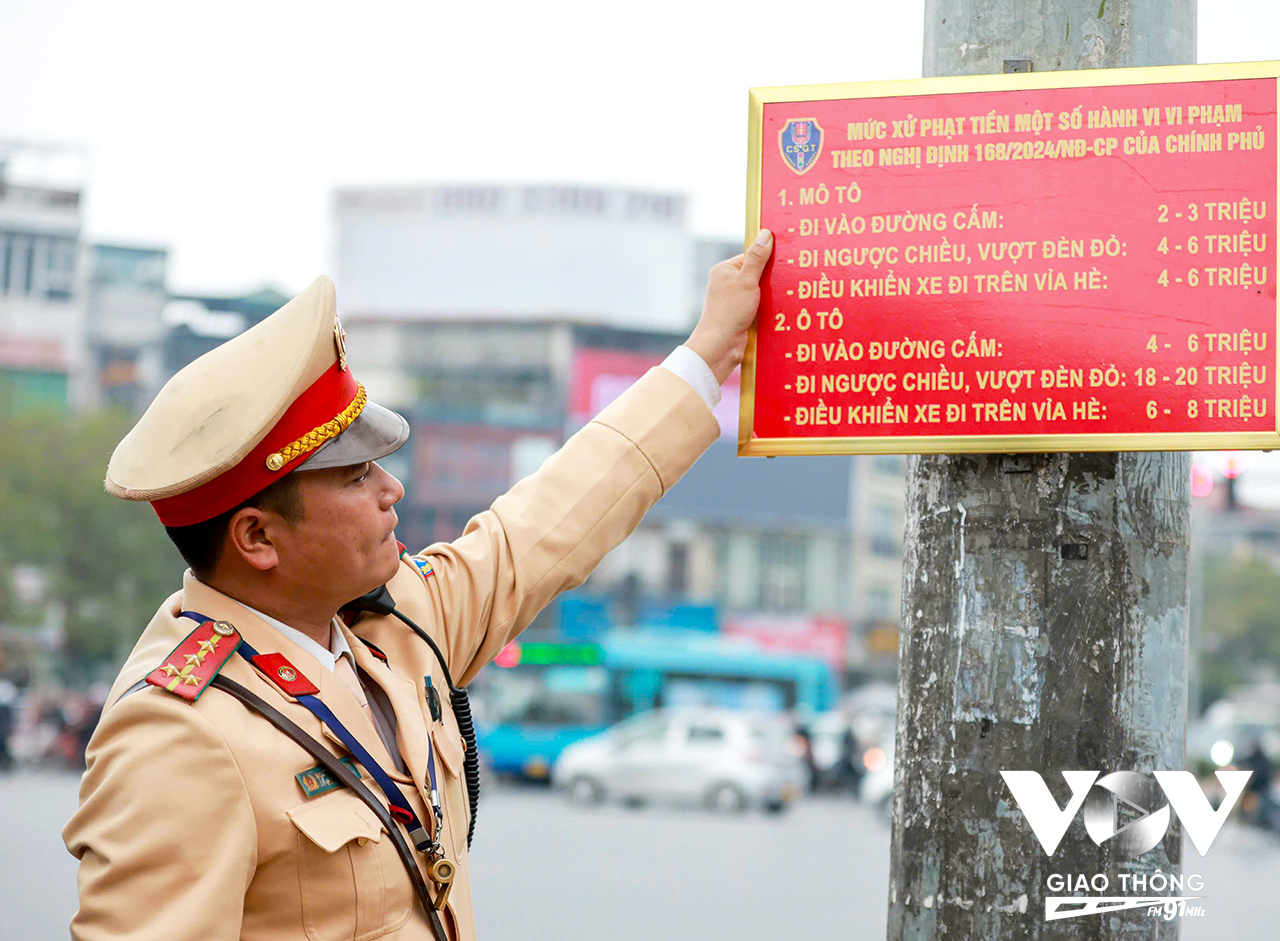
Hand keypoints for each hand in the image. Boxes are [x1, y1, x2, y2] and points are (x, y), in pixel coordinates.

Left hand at [685, 228, 772, 383]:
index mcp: (724, 270)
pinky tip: (782, 308)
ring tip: (787, 293)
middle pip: (757, 273)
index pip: (751, 256)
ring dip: (772, 294)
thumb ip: (757, 258)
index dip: (768, 258)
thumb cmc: (729, 312)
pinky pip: (760, 305)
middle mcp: (728, 283)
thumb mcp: (746, 281)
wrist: (721, 346)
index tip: (785, 259)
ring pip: (761, 291)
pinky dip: (770, 306)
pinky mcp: (742, 314)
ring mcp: (735, 299)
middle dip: (771, 278)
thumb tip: (766, 234)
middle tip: (789, 277)